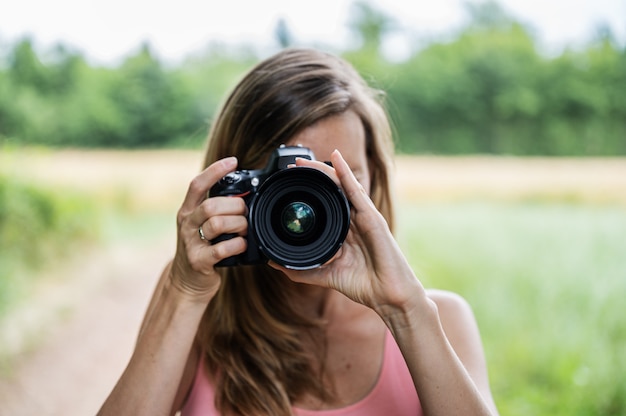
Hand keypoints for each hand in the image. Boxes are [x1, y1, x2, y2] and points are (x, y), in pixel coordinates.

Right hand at [169, 157, 247, 301]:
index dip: (214, 171)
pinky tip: (241, 245)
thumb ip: (216, 209)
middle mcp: (187, 223)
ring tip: (245, 229)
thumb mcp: (202, 224)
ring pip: (217, 224)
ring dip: (238, 225)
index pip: (197, 184)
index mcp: (188, 210)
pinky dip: (237, 245)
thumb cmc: (202, 248)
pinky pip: (221, 248)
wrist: (187, 282)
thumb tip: (244, 194)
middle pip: (211, 204)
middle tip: (245, 213)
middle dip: (235, 206)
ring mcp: (191, 243)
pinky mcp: (199, 261)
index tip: (232, 161)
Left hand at [271, 150, 425, 312]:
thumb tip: (274, 264)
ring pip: (342, 185)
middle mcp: (354, 220)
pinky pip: (356, 191)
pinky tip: (335, 158)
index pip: (325, 204)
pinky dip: (345, 173)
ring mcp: (364, 216)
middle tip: (292, 165)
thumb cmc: (365, 285)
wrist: (389, 296)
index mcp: (344, 231)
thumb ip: (302, 270)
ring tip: (304, 160)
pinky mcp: (372, 217)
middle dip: (313, 175)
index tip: (290, 182)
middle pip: (332, 190)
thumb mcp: (326, 275)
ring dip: (323, 170)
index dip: (310, 191)